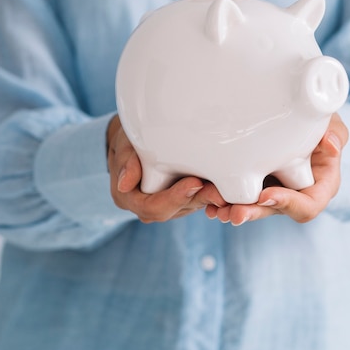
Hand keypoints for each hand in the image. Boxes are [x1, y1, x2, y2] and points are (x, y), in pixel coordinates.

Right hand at [106, 114, 226, 222]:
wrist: (133, 138)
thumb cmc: (127, 139)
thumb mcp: (123, 144)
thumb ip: (126, 162)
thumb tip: (124, 185)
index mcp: (128, 198)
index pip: (152, 206)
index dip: (174, 198)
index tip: (194, 182)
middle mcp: (148, 207)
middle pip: (174, 210)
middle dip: (198, 199)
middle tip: (218, 190)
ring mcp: (166, 204)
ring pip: (189, 206)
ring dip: (208, 198)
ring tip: (226, 188)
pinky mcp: (181, 198)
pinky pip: (196, 199)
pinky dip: (210, 192)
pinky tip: (226, 186)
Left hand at [206, 113, 348, 225]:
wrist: (293, 104)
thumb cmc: (318, 112)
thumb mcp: (330, 119)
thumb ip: (336, 132)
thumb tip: (331, 145)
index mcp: (319, 185)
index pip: (307, 205)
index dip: (288, 204)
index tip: (266, 196)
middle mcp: (293, 192)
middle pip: (273, 211)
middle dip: (252, 213)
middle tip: (232, 213)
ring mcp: (271, 187)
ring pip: (250, 206)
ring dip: (231, 209)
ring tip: (213, 208)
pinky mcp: (251, 179)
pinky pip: (234, 193)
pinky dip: (220, 197)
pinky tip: (204, 197)